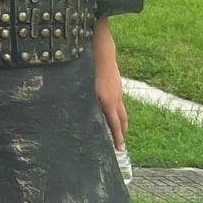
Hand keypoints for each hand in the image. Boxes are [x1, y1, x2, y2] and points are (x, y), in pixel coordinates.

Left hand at [94, 27, 127, 148]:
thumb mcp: (84, 90)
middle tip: (121, 141)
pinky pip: (119, 101)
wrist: (103, 53)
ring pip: (122, 110)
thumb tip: (79, 117)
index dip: (117, 138)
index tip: (120, 148)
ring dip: (121, 121)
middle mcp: (116, 99)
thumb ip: (84, 104)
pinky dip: (117, 109)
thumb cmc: (90, 71)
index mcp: (108, 103)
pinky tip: (111, 108)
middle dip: (122, 132)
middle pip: (122, 120)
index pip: (115, 125)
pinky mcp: (117, 85)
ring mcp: (118, 91)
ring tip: (119, 128)